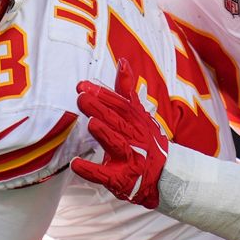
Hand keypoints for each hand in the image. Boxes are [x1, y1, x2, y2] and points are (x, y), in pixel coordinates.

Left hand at [70, 60, 168, 208]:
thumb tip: (122, 61)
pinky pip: (105, 175)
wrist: (164, 176)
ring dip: (104, 134)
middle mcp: (134, 137)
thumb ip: (126, 90)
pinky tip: (76, 165)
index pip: (121, 104)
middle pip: (117, 121)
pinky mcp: (121, 179)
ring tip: (91, 123)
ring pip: (116, 144)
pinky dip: (91, 170)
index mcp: (136, 121)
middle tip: (82, 98)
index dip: (103, 94)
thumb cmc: (146, 141)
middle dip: (100, 109)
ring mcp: (129, 159)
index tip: (83, 86)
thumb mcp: (139, 114)